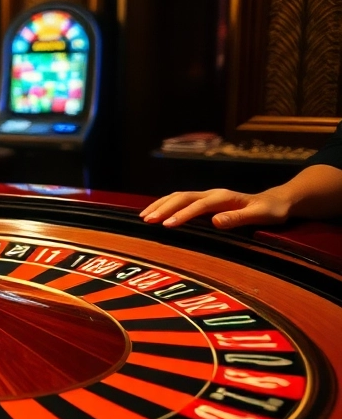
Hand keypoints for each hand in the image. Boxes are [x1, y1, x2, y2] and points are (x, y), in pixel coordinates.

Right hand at [140, 188, 291, 228]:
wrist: (275, 201)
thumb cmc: (270, 211)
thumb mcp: (261, 216)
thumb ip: (238, 218)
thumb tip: (215, 221)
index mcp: (223, 197)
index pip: (198, 205)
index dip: (182, 214)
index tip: (167, 225)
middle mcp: (212, 194)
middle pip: (182, 197)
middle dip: (163, 208)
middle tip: (147, 220)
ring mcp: (207, 196)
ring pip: (178, 196)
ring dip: (160, 205)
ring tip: (144, 217)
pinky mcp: (204, 201)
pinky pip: (180, 200)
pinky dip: (165, 204)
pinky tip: (155, 212)